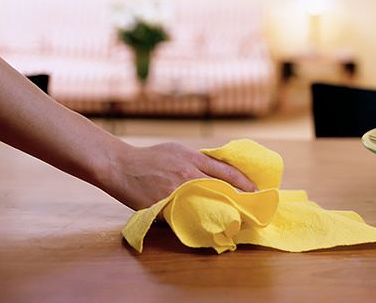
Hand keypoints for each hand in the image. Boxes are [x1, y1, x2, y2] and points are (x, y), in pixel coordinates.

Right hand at [105, 141, 257, 210]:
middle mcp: (187, 174)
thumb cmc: (150, 157)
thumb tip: (216, 171)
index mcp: (192, 158)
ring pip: (205, 203)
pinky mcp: (164, 205)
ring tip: (234, 218)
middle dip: (237, 198)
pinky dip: (196, 219)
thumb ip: (196, 160)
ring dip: (221, 210)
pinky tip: (206, 225)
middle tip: (250, 207)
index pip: (226, 171)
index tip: (255, 190)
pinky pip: (184, 214)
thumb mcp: (177, 150)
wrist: (120, 166)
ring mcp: (175, 191)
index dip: (243, 182)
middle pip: (220, 187)